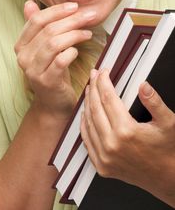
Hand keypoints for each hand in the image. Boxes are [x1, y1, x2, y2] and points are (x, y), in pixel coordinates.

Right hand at [15, 0, 94, 116]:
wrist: (53, 103)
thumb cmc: (52, 71)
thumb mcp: (43, 48)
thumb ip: (37, 26)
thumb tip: (29, 3)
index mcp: (21, 45)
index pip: (36, 20)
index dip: (56, 11)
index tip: (74, 6)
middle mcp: (23, 57)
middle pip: (48, 30)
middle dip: (71, 20)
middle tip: (89, 16)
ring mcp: (33, 71)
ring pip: (54, 43)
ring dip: (74, 35)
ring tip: (88, 33)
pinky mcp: (46, 82)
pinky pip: (60, 61)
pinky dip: (72, 52)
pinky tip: (78, 51)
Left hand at [80, 68, 174, 206]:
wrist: (167, 180)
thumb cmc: (169, 149)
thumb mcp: (168, 123)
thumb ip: (155, 103)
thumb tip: (143, 85)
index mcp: (126, 131)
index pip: (108, 98)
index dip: (104, 82)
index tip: (103, 71)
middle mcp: (111, 145)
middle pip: (95, 108)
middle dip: (93, 88)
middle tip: (93, 74)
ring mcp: (104, 157)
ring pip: (89, 123)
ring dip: (87, 103)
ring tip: (89, 89)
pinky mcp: (102, 166)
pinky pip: (87, 140)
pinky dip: (85, 124)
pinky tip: (86, 113)